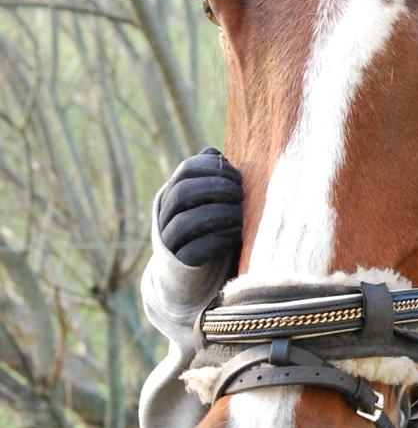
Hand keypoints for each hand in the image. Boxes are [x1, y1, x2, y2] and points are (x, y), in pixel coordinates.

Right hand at [158, 148, 242, 268]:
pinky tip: (236, 234)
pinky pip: (195, 249)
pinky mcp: (182, 263)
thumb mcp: (213, 199)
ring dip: (219, 213)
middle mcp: (167, 214)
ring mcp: (171, 240)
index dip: (213, 167)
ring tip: (239, 215)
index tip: (237, 175)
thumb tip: (217, 153)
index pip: (187, 169)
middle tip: (240, 193)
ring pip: (186, 221)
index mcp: (175, 192)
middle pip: (183, 192)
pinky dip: (219, 238)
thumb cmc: (213, 228)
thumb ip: (215, 178)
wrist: (196, 274)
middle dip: (216, 188)